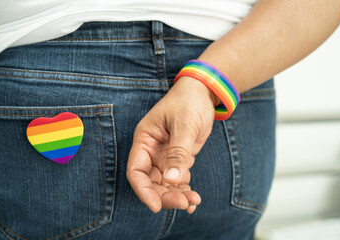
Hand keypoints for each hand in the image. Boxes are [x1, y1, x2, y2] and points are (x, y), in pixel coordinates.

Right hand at [126, 76, 217, 213]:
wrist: (203, 93)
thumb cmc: (190, 102)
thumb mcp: (185, 125)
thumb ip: (178, 153)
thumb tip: (172, 180)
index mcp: (145, 139)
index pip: (136, 170)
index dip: (143, 190)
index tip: (156, 206)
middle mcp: (151, 150)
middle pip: (151, 181)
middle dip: (165, 196)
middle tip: (184, 203)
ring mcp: (164, 156)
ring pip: (165, 184)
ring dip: (176, 195)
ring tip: (193, 202)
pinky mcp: (178, 158)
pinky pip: (177, 179)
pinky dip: (183, 190)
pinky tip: (194, 199)